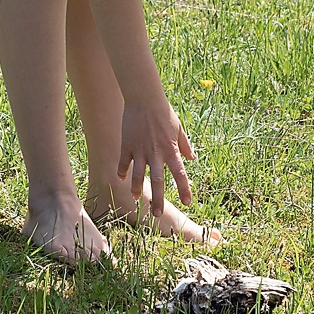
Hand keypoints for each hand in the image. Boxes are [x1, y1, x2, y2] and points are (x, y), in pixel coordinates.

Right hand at [118, 96, 193, 214]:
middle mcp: (156, 153)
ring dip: (137, 189)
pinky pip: (123, 162)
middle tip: (157, 215)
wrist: (144, 98)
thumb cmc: (164, 112)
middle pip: (158, 181)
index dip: (185, 189)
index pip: (180, 174)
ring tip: (138, 199)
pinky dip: (122, 170)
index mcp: (170, 149)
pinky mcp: (127, 144)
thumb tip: (192, 158)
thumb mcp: (178, 128)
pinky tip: (121, 178)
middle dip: (158, 199)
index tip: (188, 202)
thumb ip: (185, 145)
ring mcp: (140, 150)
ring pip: (138, 175)